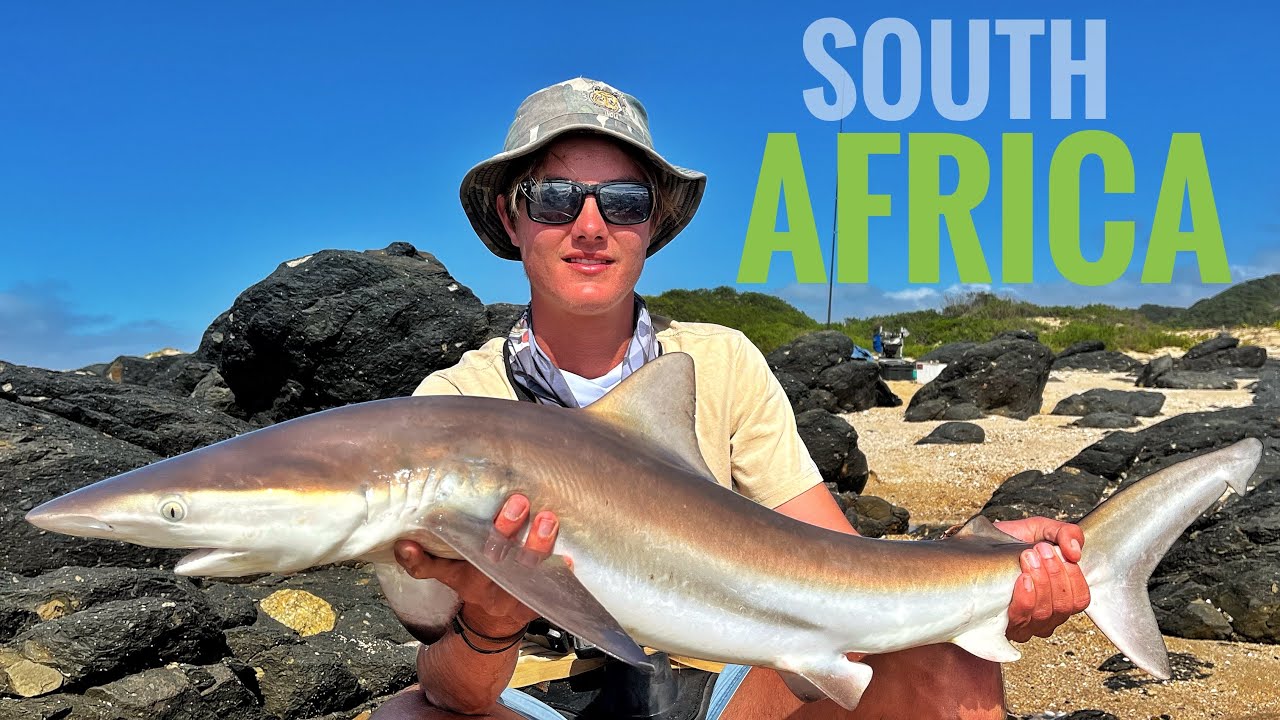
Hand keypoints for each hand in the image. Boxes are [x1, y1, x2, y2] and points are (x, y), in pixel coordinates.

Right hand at [393, 494, 558, 635]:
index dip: (422, 557)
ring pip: (526, 571)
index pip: (439, 566)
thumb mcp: (448, 573)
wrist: (494, 625)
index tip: (411, 541)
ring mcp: (513, 596)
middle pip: (494, 559)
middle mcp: (487, 585)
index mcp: (463, 576)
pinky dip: (560, 575)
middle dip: (505, 530)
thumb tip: (401, 543)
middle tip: (517, 503)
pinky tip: (569, 561)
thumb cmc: (473, 583)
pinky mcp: (536, 603)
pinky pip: (550, 590)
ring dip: (538, 546)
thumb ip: (424, 560)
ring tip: (547, 520)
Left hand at [994, 517, 1090, 641]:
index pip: (1079, 599)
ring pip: (1044, 613)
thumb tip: (1075, 551)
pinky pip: (1022, 618)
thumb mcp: (1040, 530)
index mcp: (1060, 595)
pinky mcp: (1006, 626)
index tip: (1057, 550)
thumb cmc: (1010, 542)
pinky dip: (1026, 597)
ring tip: (1028, 556)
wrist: (976, 546)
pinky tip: (1023, 579)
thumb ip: (1065, 534)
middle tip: (1040, 549)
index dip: (1073, 576)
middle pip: (1063, 606)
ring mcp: (1027, 623)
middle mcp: (1047, 614)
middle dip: (1054, 574)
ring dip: (1040, 581)